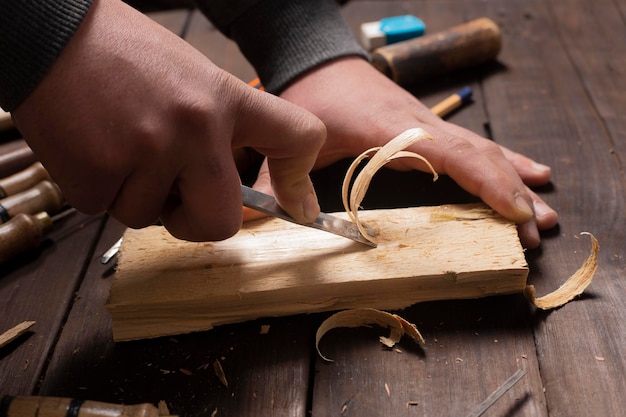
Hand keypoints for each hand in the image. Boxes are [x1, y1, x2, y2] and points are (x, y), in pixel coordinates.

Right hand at [12, 0, 323, 240]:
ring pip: (148, 218)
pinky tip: (87, 147)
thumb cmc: (118, 53)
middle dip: (193, 221)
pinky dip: (95, 189)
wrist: (46, 33)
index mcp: (224, 98)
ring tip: (114, 142)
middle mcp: (197, 128)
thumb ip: (215, 127)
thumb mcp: (187, 75)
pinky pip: (104, 209)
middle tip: (171, 198)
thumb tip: (222, 183)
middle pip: (220, 221)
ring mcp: (149, 152)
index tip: (297, 207)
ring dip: (131, 194)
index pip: (296, 136)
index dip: (298, 181)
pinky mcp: (99, 173)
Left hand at [269, 57, 556, 247]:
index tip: (515, 211)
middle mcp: (421, 125)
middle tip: (539, 228)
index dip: (487, 183)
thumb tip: (276, 221)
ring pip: (483, 150)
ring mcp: (428, 124)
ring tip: (544, 208)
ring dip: (515, 180)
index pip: (452, 156)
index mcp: (394, 129)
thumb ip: (284, 178)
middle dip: (512, 193)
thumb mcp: (299, 136)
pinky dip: (501, 161)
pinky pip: (472, 145)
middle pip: (479, 156)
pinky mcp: (427, 126)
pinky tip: (525, 172)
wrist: (321, 60)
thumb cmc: (315, 95)